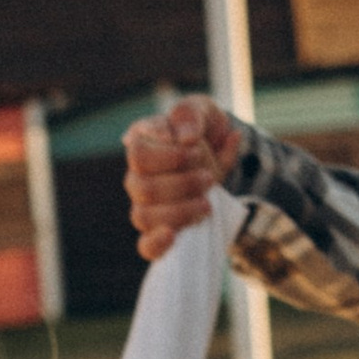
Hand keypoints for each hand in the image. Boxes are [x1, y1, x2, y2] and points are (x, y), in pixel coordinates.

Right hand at [124, 97, 239, 259]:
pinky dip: (156, 244)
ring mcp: (145, 203)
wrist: (220, 155)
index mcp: (141, 142)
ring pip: (143, 216)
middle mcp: (137, 173)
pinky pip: (145, 246)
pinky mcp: (159, 228)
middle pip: (142, 188)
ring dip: (180, 211)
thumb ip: (191, 116)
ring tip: (206, 203)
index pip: (138, 153)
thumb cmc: (204, 129)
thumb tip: (186, 137)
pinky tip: (172, 236)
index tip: (194, 145)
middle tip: (208, 177)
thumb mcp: (203, 112)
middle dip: (182, 184)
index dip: (169, 155)